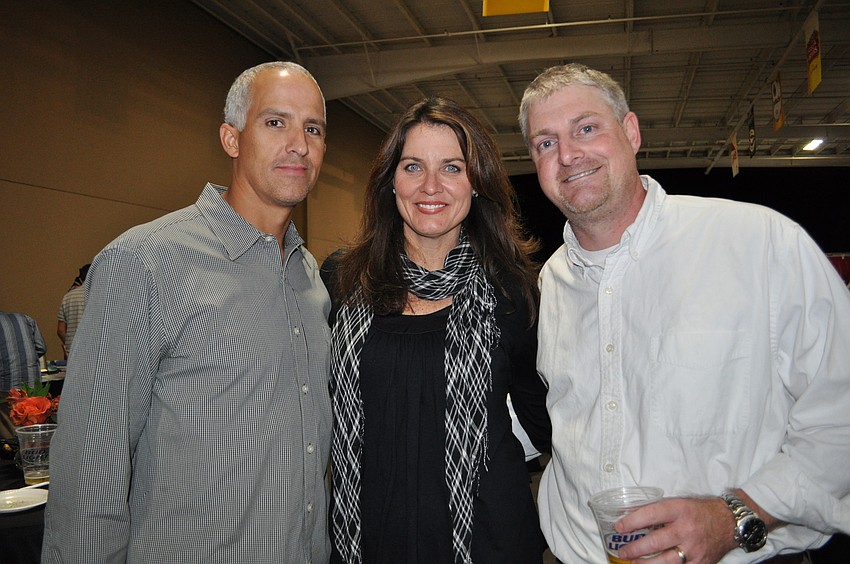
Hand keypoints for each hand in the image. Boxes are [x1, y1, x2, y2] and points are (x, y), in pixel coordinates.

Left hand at [615, 496, 736, 563]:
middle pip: (655, 542)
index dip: (632, 521)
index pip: (650, 514)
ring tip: (634, 562)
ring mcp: (694, 549)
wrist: (729, 522)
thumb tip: (632, 517)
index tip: (619, 527)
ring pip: (665, 561)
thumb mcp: (679, 503)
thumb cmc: (699, 511)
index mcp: (679, 510)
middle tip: (623, 551)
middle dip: (635, 548)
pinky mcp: (701, 563)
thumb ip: (659, 511)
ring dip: (646, 563)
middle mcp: (686, 530)